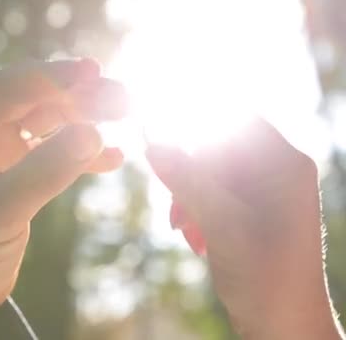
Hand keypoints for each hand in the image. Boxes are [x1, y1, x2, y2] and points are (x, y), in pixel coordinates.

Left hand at [0, 59, 127, 317]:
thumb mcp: (0, 212)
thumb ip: (44, 173)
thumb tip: (95, 133)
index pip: (9, 89)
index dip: (54, 78)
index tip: (94, 72)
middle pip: (33, 99)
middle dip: (78, 96)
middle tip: (123, 98)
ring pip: (46, 119)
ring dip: (84, 116)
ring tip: (125, 112)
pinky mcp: (12, 169)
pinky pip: (51, 150)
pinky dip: (80, 152)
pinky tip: (113, 157)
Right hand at [146, 119, 342, 338]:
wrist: (284, 327)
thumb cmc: (267, 279)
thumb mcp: (223, 226)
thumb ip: (188, 181)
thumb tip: (153, 145)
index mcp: (284, 165)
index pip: (235, 118)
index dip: (195, 121)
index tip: (157, 131)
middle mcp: (277, 171)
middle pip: (218, 147)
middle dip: (189, 173)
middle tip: (175, 209)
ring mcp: (264, 191)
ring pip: (210, 171)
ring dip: (189, 194)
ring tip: (183, 229)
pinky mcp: (250, 211)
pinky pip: (213, 193)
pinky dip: (196, 209)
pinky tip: (194, 237)